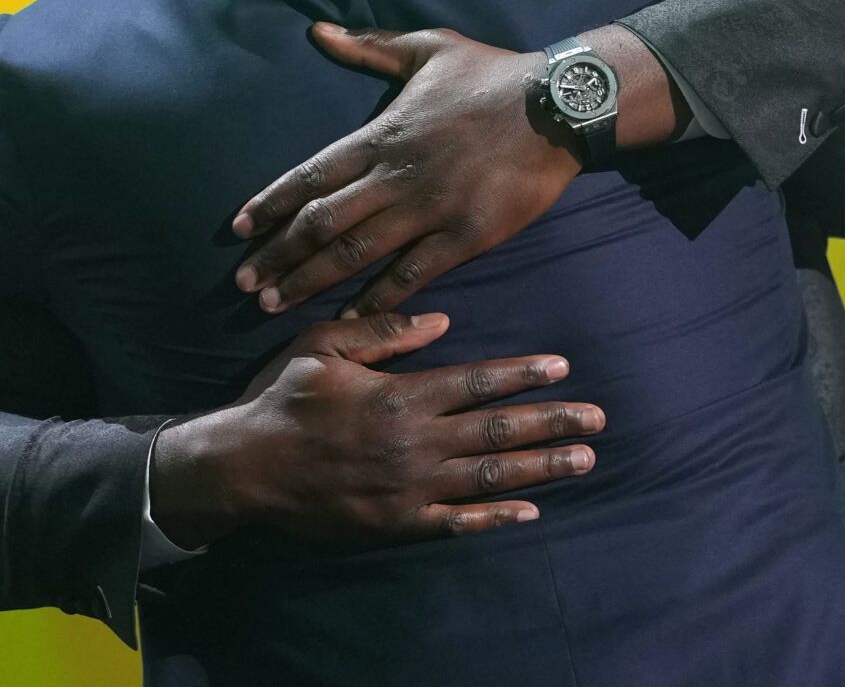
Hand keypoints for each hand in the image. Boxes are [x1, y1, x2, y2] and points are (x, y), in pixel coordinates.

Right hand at [149, 312, 601, 547]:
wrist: (245, 468)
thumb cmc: (284, 397)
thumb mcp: (323, 344)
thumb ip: (384, 332)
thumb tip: (443, 320)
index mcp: (401, 395)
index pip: (477, 382)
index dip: (522, 375)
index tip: (563, 368)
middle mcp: (415, 442)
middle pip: (498, 431)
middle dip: (553, 423)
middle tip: (599, 419)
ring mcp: (410, 488)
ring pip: (489, 478)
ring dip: (542, 468)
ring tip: (584, 460)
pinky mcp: (398, 524)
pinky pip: (457, 523)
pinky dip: (495, 518)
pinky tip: (530, 511)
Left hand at [231, 25, 580, 316]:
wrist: (559, 104)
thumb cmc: (492, 74)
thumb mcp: (427, 48)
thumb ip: (369, 48)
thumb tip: (317, 30)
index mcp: (382, 134)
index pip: (312, 174)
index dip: (272, 203)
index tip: (239, 228)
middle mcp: (396, 175)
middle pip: (322, 221)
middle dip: (279, 254)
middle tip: (245, 282)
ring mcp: (430, 208)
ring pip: (356, 252)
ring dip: (310, 280)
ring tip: (274, 304)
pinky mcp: (465, 236)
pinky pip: (411, 274)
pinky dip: (376, 298)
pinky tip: (347, 317)